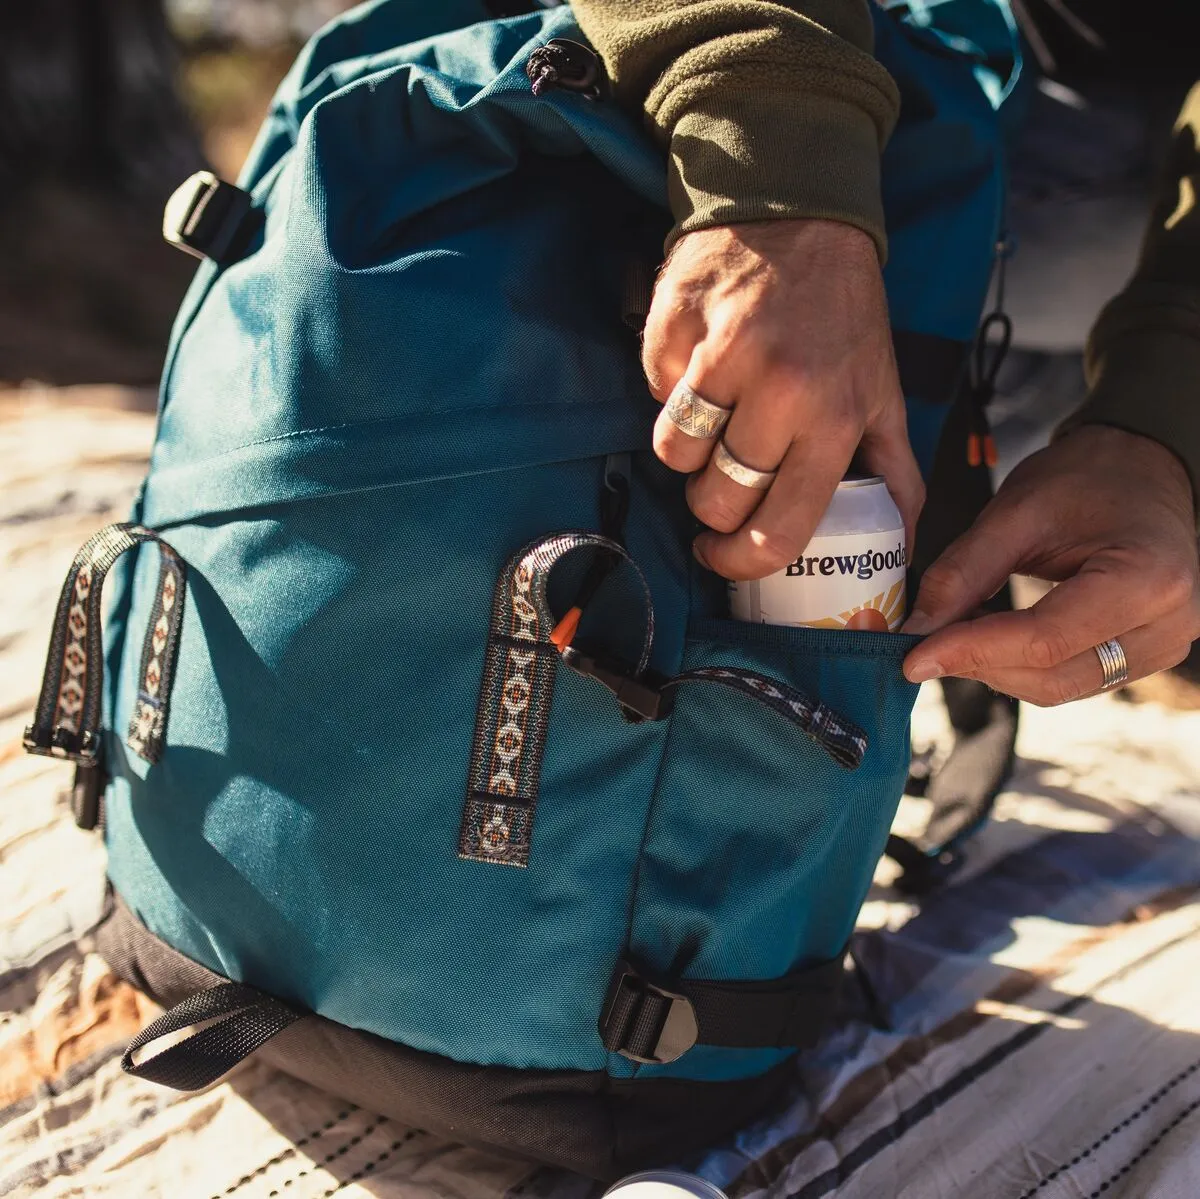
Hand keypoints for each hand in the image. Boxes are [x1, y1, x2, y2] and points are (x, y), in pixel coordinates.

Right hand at [643, 219, 924, 579]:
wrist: (800, 212)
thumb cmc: (842, 315)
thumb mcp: (883, 393)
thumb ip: (892, 474)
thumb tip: (901, 550)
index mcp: (836, 418)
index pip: (779, 529)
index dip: (742, 562)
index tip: (723, 558)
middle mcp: (782, 390)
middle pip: (715, 499)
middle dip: (711, 501)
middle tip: (724, 473)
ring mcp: (724, 353)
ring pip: (674, 452)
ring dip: (688, 446)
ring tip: (714, 413)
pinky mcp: (678, 323)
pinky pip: (654, 392)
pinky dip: (669, 388)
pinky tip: (699, 362)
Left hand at [902, 426, 1199, 702]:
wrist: (1142, 468)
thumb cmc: (1090, 477)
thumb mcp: (1017, 511)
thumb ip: (963, 572)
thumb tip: (918, 629)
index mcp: (1147, 578)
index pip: (1045, 640)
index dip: (971, 652)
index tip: (914, 656)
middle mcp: (1167, 624)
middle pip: (1052, 676)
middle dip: (978, 664)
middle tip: (923, 643)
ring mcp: (1162, 646)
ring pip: (1059, 687)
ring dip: (996, 668)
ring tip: (956, 631)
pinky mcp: (1144, 656)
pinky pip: (1071, 679)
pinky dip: (1021, 665)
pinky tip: (989, 635)